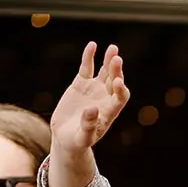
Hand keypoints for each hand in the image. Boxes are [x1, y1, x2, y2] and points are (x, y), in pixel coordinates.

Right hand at [49, 41, 130, 186]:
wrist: (66, 136)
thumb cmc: (77, 141)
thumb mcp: (83, 138)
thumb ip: (88, 125)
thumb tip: (91, 109)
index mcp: (110, 111)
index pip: (121, 97)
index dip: (121, 89)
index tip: (118, 82)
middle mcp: (105, 97)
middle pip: (115, 80)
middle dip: (116, 70)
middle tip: (116, 58)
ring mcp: (95, 89)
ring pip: (105, 72)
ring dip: (108, 60)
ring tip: (112, 48)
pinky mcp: (81, 83)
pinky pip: (87, 68)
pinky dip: (89, 57)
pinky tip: (92, 45)